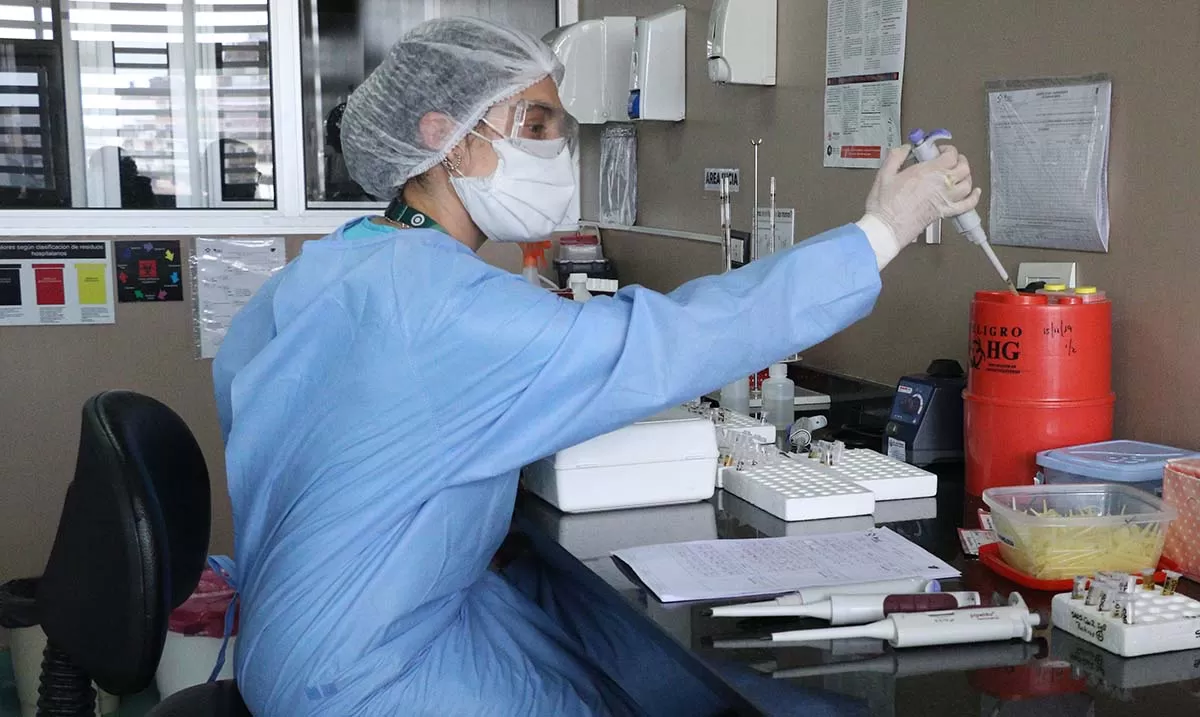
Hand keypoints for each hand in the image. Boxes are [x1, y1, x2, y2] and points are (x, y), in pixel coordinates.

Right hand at [864, 144, 981, 248]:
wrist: (887, 228)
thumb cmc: (885, 206)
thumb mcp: (884, 174)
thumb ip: (896, 157)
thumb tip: (904, 148)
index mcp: (928, 172)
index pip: (950, 155)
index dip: (948, 150)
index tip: (939, 151)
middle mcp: (941, 184)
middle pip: (963, 167)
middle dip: (959, 159)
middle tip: (951, 159)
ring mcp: (945, 199)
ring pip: (968, 183)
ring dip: (966, 176)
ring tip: (959, 173)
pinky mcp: (945, 212)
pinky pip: (967, 204)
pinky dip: (974, 198)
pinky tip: (975, 193)